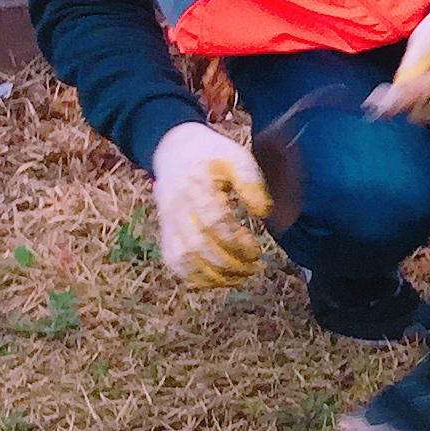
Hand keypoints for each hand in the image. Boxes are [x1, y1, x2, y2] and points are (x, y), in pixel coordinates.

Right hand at [151, 121, 269, 287]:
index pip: (213, 222)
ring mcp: (168, 222)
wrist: (175, 150)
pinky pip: (172, 260)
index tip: (256, 250)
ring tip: (240, 277)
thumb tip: (263, 212)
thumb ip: (251, 183)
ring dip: (212, 275)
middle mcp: (177, 208)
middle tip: (255, 267)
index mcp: (196, 187)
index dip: (235, 241)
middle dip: (228, 263)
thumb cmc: (213, 155)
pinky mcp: (166, 231)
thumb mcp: (237, 158)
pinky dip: (192, 276)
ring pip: (182, 258)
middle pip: (198, 245)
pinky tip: (216, 281)